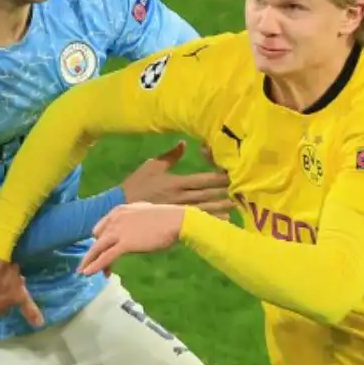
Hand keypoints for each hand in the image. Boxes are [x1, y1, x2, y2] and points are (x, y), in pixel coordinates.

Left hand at [77, 203, 187, 275]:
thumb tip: (135, 229)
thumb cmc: (167, 219)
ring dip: (89, 261)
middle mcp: (115, 219)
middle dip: (92, 253)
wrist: (176, 220)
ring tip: (83, 272)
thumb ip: (134, 220)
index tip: (100, 251)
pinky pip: (105, 257)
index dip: (99, 241)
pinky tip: (89, 273)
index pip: (101, 227)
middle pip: (97, 239)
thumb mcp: (145, 213)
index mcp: (119, 211)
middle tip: (88, 265)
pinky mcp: (124, 244)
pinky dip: (95, 266)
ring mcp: (118, 231)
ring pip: (97, 249)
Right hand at [119, 141, 233, 216]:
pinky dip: (210, 219)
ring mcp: (179, 210)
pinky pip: (196, 219)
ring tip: (235, 205)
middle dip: (224, 192)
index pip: (202, 180)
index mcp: (176, 182)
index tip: (232, 174)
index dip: (218, 177)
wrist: (122, 207)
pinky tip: (223, 220)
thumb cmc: (137, 185)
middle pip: (208, 195)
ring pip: (205, 208)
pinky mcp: (176, 219)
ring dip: (221, 207)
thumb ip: (170, 156)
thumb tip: (184, 144)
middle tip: (241, 190)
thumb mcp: (152, 166)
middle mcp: (181, 197)